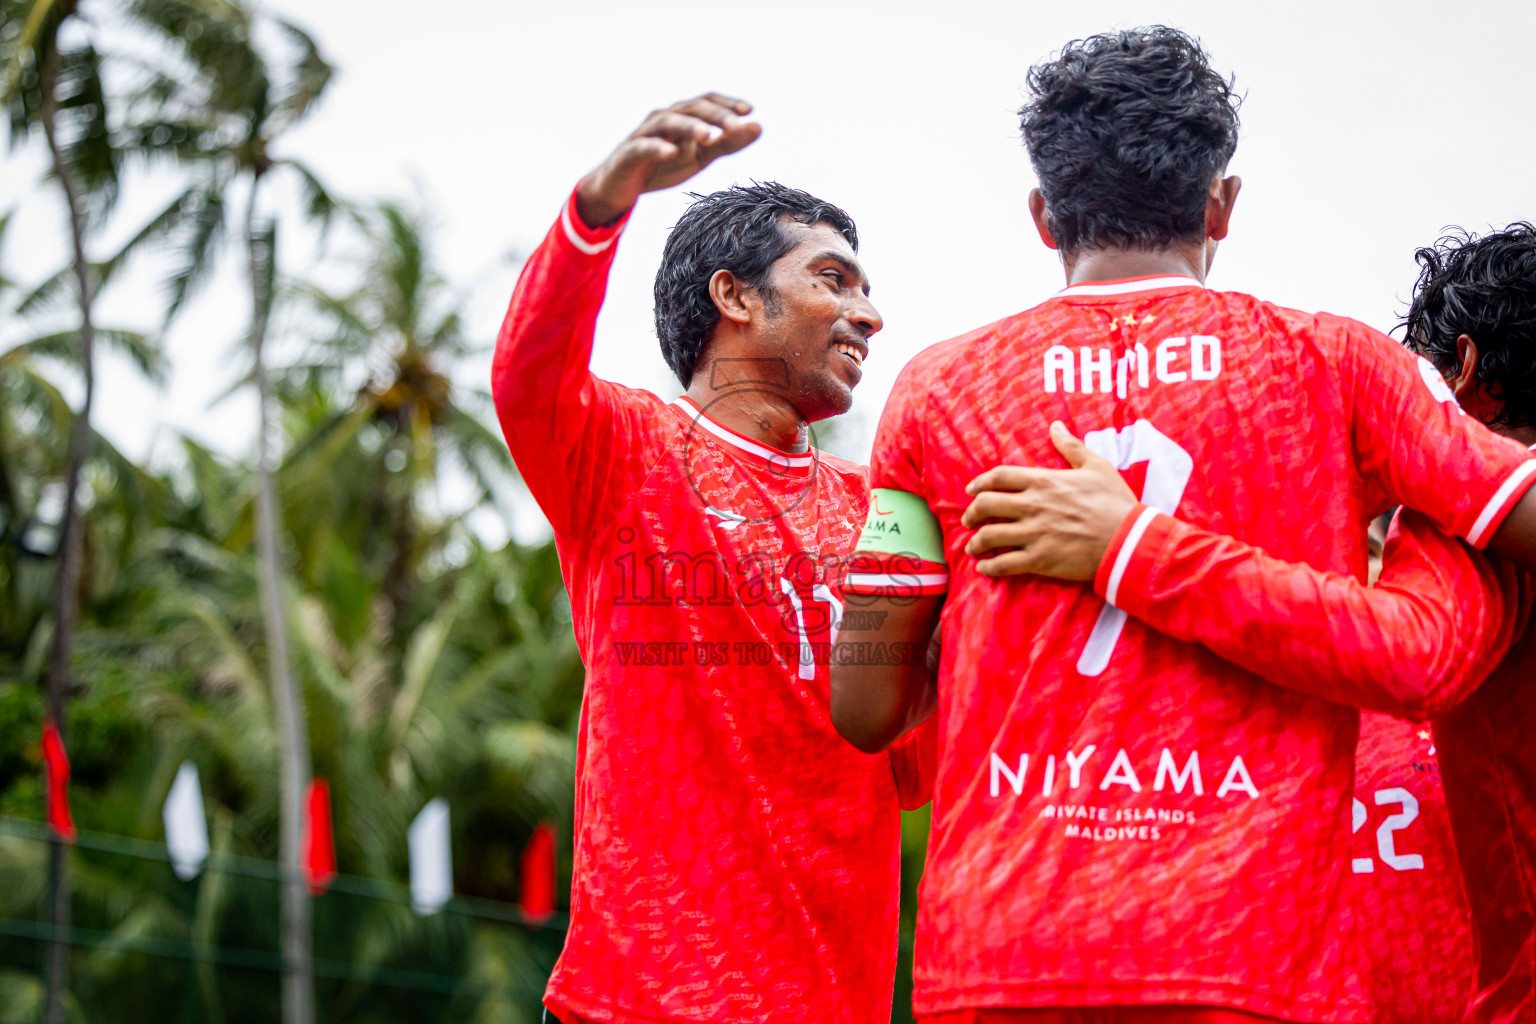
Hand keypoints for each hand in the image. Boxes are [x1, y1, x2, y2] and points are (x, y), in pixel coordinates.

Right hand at [575, 93, 761, 226]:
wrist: (620, 186)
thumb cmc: (662, 165)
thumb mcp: (700, 156)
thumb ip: (727, 142)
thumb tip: (758, 127)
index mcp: (682, 117)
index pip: (706, 102)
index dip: (726, 104)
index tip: (749, 110)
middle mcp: (664, 118)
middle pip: (691, 108)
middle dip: (715, 115)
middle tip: (736, 124)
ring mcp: (644, 133)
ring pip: (668, 122)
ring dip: (689, 126)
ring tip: (708, 135)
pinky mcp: (628, 152)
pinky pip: (643, 146)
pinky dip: (657, 147)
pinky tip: (671, 153)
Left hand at [960, 421, 1136, 579]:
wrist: (1129, 540)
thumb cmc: (1115, 502)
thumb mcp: (1096, 466)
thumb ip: (1071, 447)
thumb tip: (1055, 426)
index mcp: (1043, 481)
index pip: (998, 477)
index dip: (979, 483)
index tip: (971, 491)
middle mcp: (1032, 506)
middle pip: (985, 505)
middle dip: (971, 514)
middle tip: (969, 520)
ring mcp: (1033, 534)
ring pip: (988, 537)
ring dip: (975, 543)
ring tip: (973, 548)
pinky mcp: (1039, 560)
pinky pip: (1003, 564)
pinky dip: (990, 567)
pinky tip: (985, 569)